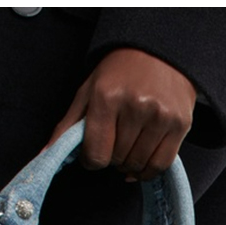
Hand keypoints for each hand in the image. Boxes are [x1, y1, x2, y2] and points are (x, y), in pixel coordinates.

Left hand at [47, 48, 196, 180]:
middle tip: (115, 138)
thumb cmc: (119, 75)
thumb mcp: (87, 93)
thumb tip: (44, 156)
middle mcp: (136, 105)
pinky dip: (148, 170)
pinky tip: (142, 158)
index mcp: (107, 97)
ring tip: (129, 142)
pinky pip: (160, 165)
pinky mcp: (181, 124)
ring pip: (137, 165)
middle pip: (117, 161)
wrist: (159, 53)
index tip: (94, 152)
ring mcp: (160, 116)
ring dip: (129, 162)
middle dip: (112, 156)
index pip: (96, 155)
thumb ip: (66, 128)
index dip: (92, 160)